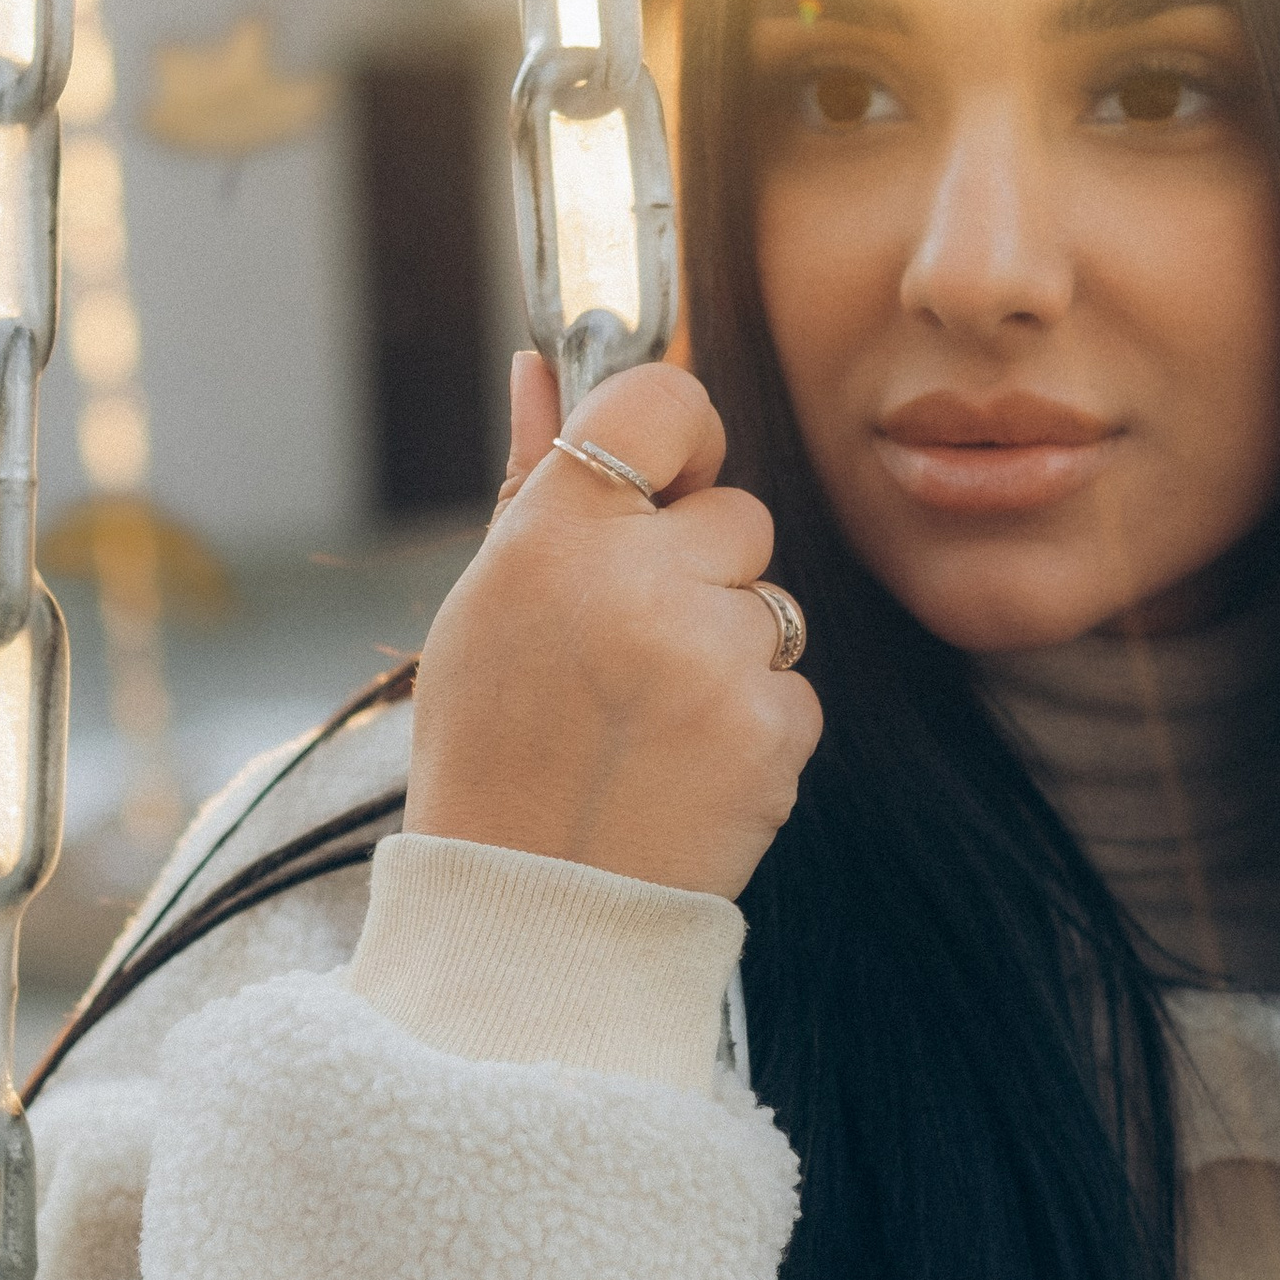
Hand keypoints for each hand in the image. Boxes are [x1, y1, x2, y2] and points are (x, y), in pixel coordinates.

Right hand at [406, 353, 823, 898]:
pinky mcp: (771, 732)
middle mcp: (638, 582)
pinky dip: (754, 726)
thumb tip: (540, 367)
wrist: (532, 912)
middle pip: (739, 515)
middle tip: (629, 652)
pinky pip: (793, 689)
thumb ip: (532, 479)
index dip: (678, 433)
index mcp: (553, 537)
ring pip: (770, 606)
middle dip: (701, 571)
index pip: (659, 401)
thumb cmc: (496, 752)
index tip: (667, 477)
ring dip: (729, 652)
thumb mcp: (485, 609)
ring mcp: (713, 659)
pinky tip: (686, 768)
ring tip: (650, 724)